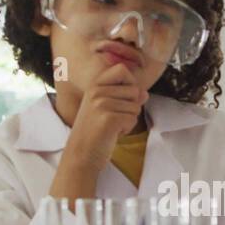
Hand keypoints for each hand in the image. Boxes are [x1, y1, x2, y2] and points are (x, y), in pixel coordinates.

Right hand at [51, 63, 148, 202]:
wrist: (81, 155)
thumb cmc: (94, 133)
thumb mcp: (105, 109)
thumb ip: (126, 98)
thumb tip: (144, 92)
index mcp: (94, 86)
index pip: (122, 69)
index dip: (131, 82)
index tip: (125, 98)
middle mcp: (97, 91)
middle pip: (134, 90)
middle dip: (131, 107)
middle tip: (114, 118)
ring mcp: (102, 104)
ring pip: (136, 106)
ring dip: (128, 120)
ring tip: (112, 127)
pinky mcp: (109, 118)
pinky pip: (133, 119)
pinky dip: (127, 129)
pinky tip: (113, 133)